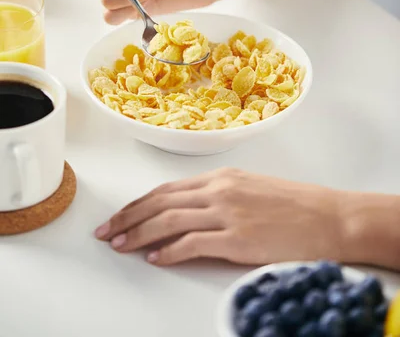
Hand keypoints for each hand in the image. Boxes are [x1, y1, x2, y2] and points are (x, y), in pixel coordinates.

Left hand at [94, 168, 342, 265]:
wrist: (327, 216)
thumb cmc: (293, 204)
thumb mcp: (250, 189)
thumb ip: (218, 196)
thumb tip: (187, 211)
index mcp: (221, 177)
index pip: (167, 189)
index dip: (138, 203)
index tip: (120, 215)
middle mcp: (219, 190)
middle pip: (161, 202)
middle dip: (128, 217)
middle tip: (106, 231)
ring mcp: (228, 213)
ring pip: (170, 220)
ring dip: (140, 234)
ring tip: (120, 245)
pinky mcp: (238, 238)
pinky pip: (193, 243)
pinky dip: (170, 251)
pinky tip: (156, 259)